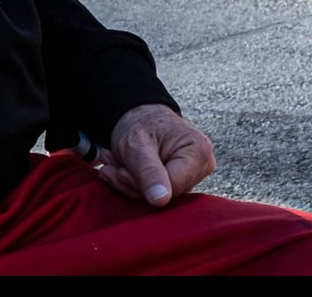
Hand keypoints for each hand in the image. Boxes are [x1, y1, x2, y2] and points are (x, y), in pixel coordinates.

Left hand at [93, 104, 215, 206]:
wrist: (138, 112)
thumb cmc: (138, 121)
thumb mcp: (136, 144)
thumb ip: (148, 171)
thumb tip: (160, 201)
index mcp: (198, 151)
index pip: (173, 187)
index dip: (142, 186)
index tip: (118, 171)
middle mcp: (203, 164)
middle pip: (167, 193)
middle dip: (132, 183)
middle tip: (108, 166)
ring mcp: (194, 173)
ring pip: (159, 195)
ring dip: (129, 182)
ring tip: (110, 163)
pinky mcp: (182, 179)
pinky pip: (157, 192)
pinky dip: (134, 182)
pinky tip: (118, 168)